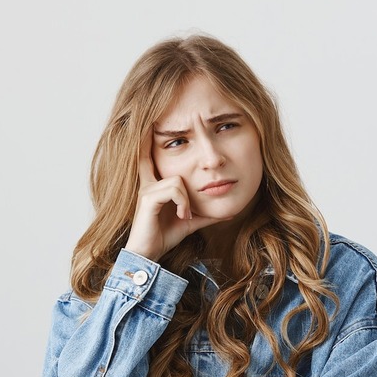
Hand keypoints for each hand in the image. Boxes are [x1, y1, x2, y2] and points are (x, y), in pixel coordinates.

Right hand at [124, 143, 226, 260]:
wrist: (149, 255)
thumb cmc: (164, 236)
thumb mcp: (190, 221)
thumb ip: (206, 213)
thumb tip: (230, 211)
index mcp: (155, 184)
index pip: (149, 156)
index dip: (147, 139)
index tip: (149, 121)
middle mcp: (148, 182)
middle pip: (175, 167)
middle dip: (184, 187)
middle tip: (186, 211)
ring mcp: (147, 190)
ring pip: (178, 180)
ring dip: (187, 201)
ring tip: (185, 216)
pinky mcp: (148, 199)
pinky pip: (174, 190)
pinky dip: (183, 204)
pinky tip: (182, 217)